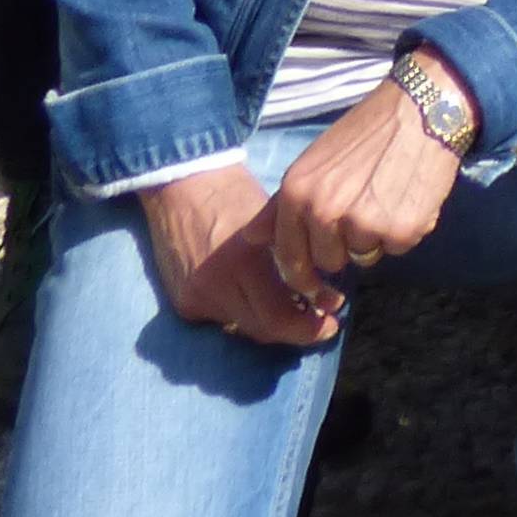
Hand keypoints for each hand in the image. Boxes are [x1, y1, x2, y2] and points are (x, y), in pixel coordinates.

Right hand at [137, 161, 338, 348]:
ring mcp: (195, 298)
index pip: (278, 318)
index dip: (310, 328)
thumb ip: (295, 258)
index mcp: (242, 262)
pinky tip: (265, 301)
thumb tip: (324, 296)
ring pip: (244, 328)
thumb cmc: (235, 194)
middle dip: (297, 331)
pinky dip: (247, 314)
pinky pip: (224, 320)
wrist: (182, 185)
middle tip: (324, 322)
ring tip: (300, 310)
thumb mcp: (273, 220)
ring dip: (273, 322)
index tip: (334, 320)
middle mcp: (215, 287)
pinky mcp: (183, 302)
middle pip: (263, 330)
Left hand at [264, 73, 462, 291]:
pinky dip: (406, 229)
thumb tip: (251, 239)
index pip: (290, 257)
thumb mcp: (313, 162)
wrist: (420, 108)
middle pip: (331, 261)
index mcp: (297, 193)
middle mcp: (325, 211)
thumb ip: (280, 205)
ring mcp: (362, 223)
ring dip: (377, 237)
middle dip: (347, 244)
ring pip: (366, 256)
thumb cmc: (365, 132)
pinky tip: (410, 195)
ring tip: (389, 196)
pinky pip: (398, 248)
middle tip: (365, 208)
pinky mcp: (400, 229)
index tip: (314, 281)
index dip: (303, 274)